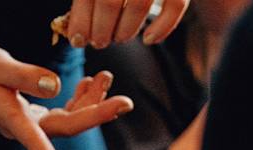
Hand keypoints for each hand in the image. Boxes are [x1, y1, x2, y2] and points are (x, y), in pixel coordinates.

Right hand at [0, 44, 133, 149]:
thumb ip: (27, 75)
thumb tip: (56, 86)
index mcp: (11, 118)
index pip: (36, 142)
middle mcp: (21, 127)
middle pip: (65, 128)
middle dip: (97, 115)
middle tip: (125, 102)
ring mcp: (26, 124)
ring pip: (66, 121)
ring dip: (90, 104)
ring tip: (105, 78)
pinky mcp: (29, 117)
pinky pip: (60, 114)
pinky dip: (77, 101)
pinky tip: (86, 84)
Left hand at [66, 0, 189, 47]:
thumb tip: (77, 34)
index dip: (80, 20)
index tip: (78, 40)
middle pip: (110, 1)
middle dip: (101, 30)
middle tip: (99, 42)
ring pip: (139, 4)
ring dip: (125, 30)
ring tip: (118, 38)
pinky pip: (175, 5)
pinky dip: (162, 27)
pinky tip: (149, 39)